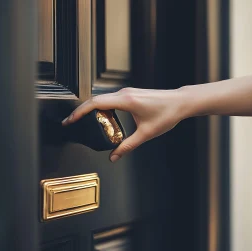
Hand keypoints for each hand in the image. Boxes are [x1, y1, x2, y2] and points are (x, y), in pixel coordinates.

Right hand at [62, 87, 187, 161]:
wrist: (180, 102)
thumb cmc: (167, 114)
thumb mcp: (146, 133)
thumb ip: (128, 146)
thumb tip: (114, 157)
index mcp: (126, 100)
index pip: (96, 103)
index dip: (80, 112)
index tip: (70, 120)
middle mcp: (124, 93)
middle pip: (95, 100)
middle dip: (81, 111)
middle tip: (71, 123)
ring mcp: (127, 92)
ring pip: (102, 99)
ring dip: (91, 109)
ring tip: (83, 122)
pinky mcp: (130, 94)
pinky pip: (111, 99)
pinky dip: (102, 108)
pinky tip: (101, 118)